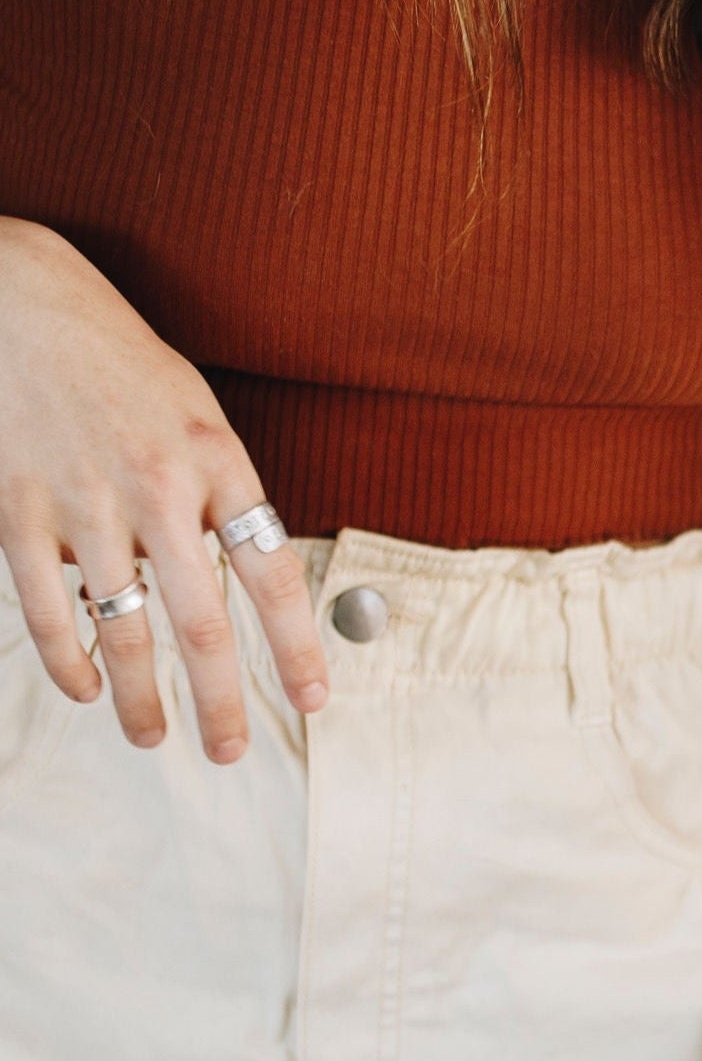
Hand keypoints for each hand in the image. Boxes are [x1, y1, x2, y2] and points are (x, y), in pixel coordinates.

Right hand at [0, 219, 328, 760]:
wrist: (29, 310)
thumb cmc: (128, 368)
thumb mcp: (201, 416)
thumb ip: (224, 495)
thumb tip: (255, 580)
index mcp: (218, 461)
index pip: (272, 574)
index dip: (294, 646)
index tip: (313, 699)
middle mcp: (158, 490)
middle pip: (202, 621)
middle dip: (222, 699)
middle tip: (233, 751)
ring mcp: (84, 506)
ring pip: (125, 629)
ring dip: (143, 698)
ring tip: (157, 741)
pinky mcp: (19, 514)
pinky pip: (49, 612)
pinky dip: (71, 662)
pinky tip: (89, 691)